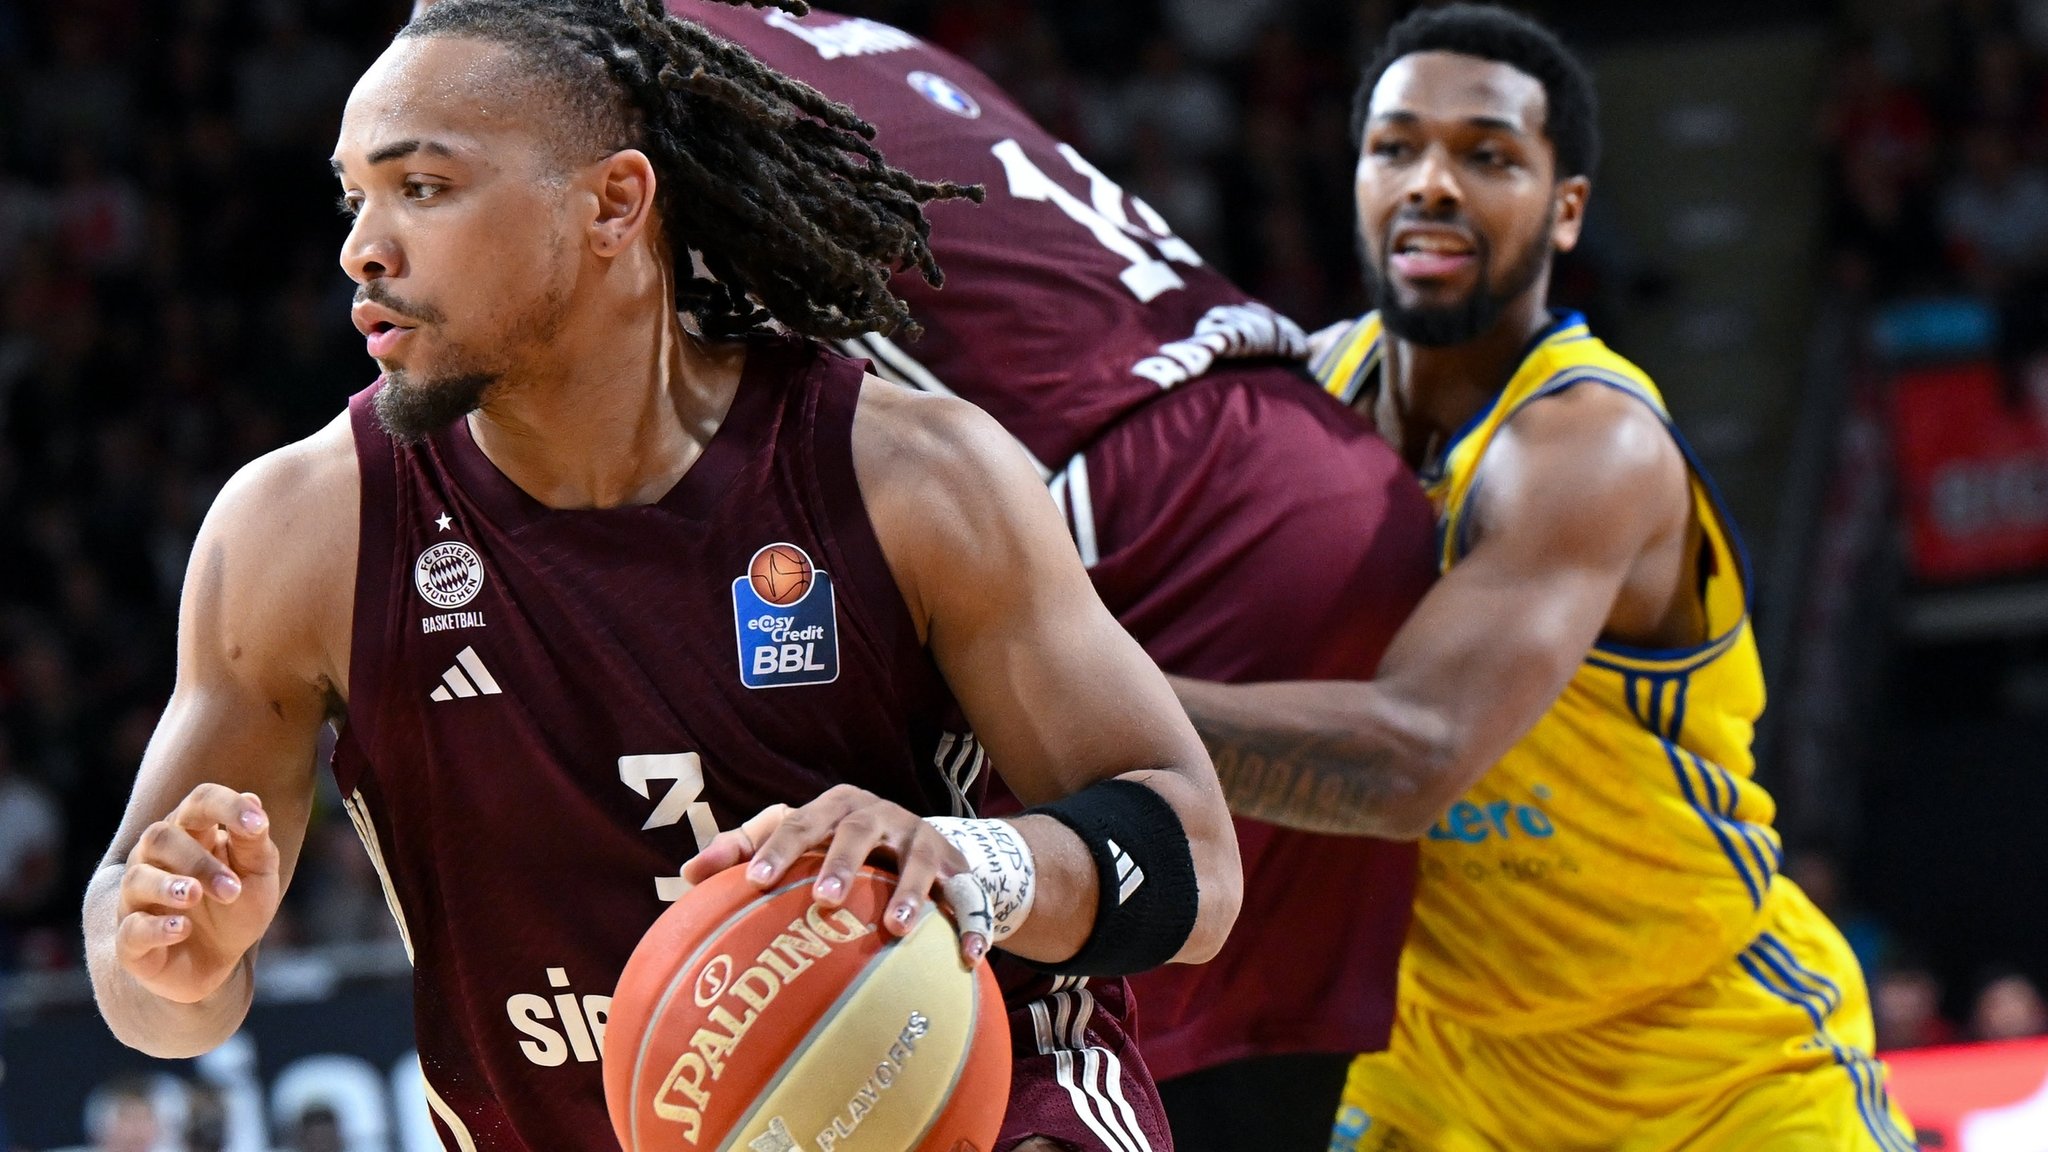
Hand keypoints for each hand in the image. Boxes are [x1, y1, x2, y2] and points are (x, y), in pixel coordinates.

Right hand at [115, 785, 280, 1003]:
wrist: (220, 962)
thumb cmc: (237, 906)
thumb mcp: (258, 874)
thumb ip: (253, 842)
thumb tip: (251, 799)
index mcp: (191, 834)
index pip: (199, 802)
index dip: (226, 805)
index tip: (258, 824)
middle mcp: (155, 860)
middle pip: (160, 838)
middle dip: (197, 861)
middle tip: (231, 889)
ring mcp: (137, 899)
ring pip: (137, 879)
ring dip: (168, 887)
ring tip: (194, 895)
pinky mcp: (130, 940)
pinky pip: (131, 929)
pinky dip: (156, 928)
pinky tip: (181, 929)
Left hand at [683, 786, 987, 963]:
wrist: (921, 845)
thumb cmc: (839, 846)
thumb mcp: (799, 838)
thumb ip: (745, 850)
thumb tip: (687, 874)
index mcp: (837, 807)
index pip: (800, 820)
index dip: (779, 848)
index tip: (756, 881)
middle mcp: (881, 816)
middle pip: (859, 830)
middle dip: (842, 862)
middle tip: (824, 900)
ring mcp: (923, 840)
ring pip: (919, 861)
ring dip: (909, 893)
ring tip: (895, 929)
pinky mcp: (958, 869)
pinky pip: (969, 897)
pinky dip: (972, 927)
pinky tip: (970, 959)